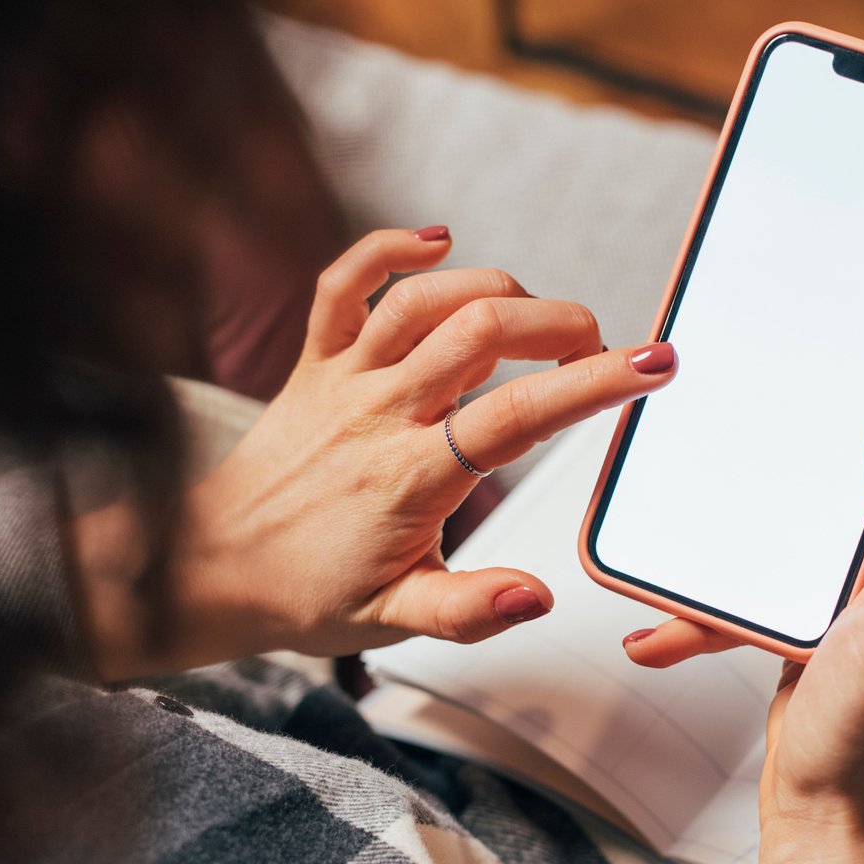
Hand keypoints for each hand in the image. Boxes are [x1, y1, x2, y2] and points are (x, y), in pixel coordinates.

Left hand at [74, 227, 677, 677]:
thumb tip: (537, 594)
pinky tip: (438, 241)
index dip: (594, 383)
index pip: (518, 416)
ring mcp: (342, 380)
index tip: (653, 365)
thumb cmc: (306, 594)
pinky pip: (344, 284)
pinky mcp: (312, 361)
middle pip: (483, 332)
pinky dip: (389, 249)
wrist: (210, 569)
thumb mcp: (394, 622)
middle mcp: (378, 414)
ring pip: (427, 298)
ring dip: (498, 290)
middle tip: (601, 348)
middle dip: (561, 324)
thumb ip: (470, 610)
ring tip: (539, 319)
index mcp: (410, 479)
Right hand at [623, 343, 863, 857]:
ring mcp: (862, 573)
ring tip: (714, 446)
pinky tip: (661, 622)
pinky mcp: (814, 605)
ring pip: (813, 490)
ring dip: (765, 475)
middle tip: (793, 330)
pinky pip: (759, 567)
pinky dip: (712, 590)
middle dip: (841, 378)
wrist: (832, 818)